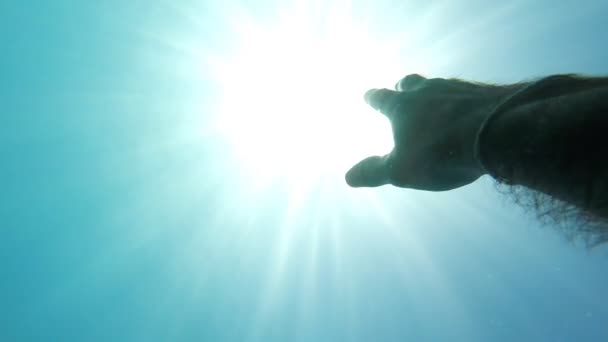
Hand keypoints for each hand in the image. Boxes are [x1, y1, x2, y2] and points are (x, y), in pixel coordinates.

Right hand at [345, 74, 508, 190]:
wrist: (498, 132)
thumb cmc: (441, 154)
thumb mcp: (402, 171)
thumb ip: (375, 172)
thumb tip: (348, 177)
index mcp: (402, 107)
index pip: (382, 98)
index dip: (374, 98)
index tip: (369, 95)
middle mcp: (428, 91)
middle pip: (411, 83)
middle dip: (404, 87)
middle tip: (401, 89)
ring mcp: (459, 89)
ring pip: (441, 86)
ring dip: (435, 94)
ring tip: (437, 103)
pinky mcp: (487, 93)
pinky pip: (470, 95)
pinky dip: (464, 102)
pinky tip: (470, 112)